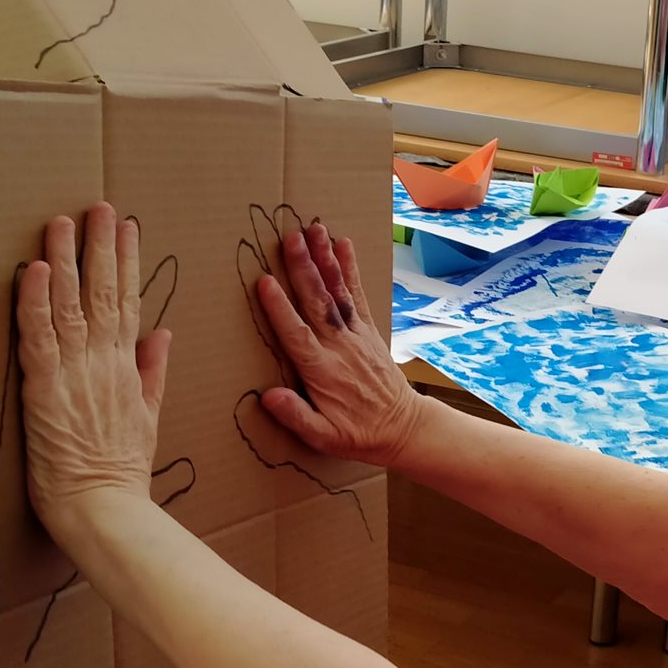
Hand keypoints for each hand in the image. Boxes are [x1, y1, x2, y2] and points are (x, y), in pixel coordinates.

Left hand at [17, 203, 171, 537]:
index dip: (128, 262)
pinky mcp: (45, 387)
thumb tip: (164, 334)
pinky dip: (35, 301)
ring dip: (67, 260)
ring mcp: (75, 372)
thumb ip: (153, 372)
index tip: (130, 228)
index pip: (128, 303)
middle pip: (104, 293)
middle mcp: (103, 362)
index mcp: (126, 368)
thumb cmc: (119, 472)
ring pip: (72, 304)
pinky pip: (39, 335)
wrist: (103, 507)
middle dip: (103, 247)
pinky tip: (34, 269)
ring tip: (66, 221)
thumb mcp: (148, 417)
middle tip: (101, 208)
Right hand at [254, 222, 426, 467]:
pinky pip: (357, 295)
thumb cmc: (357, 434)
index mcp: (322, 372)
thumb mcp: (324, 437)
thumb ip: (296, 417)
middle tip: (290, 237)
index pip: (297, 334)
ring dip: (325, 259)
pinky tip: (343, 244)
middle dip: (304, 268)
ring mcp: (356, 335)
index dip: (280, 308)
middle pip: (317, 302)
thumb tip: (268, 396)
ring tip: (314, 229)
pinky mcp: (368, 329)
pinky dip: (350, 269)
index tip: (265, 281)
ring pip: (337, 292)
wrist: (402, 427)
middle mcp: (340, 347)